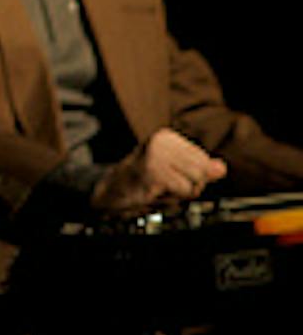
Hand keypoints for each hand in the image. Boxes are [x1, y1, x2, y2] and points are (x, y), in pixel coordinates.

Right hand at [91, 127, 227, 216]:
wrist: (113, 192)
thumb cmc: (145, 180)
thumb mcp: (175, 170)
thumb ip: (201, 168)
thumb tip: (221, 168)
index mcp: (166, 137)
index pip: (204, 161)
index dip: (193, 175)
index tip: (169, 174)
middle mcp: (160, 142)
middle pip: (202, 172)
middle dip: (190, 185)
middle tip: (165, 184)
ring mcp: (155, 157)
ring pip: (195, 184)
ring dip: (180, 193)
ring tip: (160, 188)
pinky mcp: (153, 174)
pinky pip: (183, 191)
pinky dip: (172, 198)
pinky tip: (155, 192)